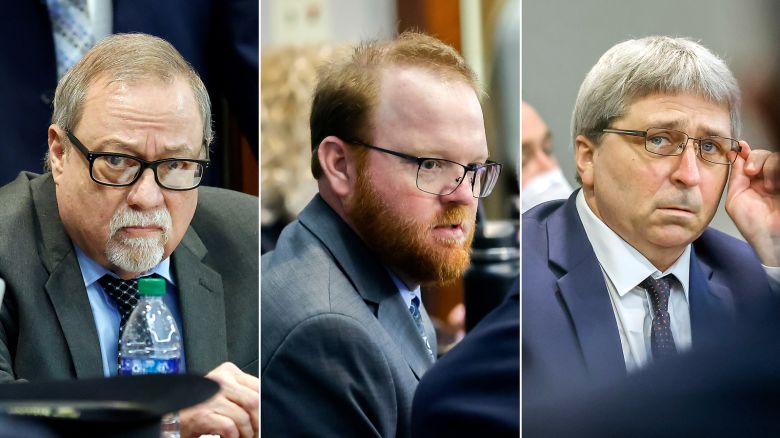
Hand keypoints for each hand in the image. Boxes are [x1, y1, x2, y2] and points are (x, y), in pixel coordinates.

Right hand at [179, 362, 258, 437]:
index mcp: (228, 371)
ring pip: (243, 417)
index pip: (258, 386)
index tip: (264, 418)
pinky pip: (230, 427)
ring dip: (246, 433)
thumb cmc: (200, 406)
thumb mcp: (222, 392)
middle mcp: (220, 380)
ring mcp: (211, 397)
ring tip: (243, 437)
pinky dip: (234, 437)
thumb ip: (241, 394)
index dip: (264, 406)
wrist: (172, 417)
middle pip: (253, 401)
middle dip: (258, 422)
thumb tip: (263, 409)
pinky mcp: (203, 414)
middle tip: (257, 432)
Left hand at [725, 141, 779, 265]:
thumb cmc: (753, 225)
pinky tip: (774, 187)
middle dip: (756, 159)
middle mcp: (767, 178)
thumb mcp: (736, 199)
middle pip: (764, 154)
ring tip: (769, 187)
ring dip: (770, 168)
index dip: (745, 151)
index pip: (750, 158)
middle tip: (752, 173)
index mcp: (752, 181)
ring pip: (776, 158)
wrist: (770, 239)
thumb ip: (735, 177)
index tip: (741, 147)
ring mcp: (779, 180)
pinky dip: (777, 171)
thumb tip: (733, 156)